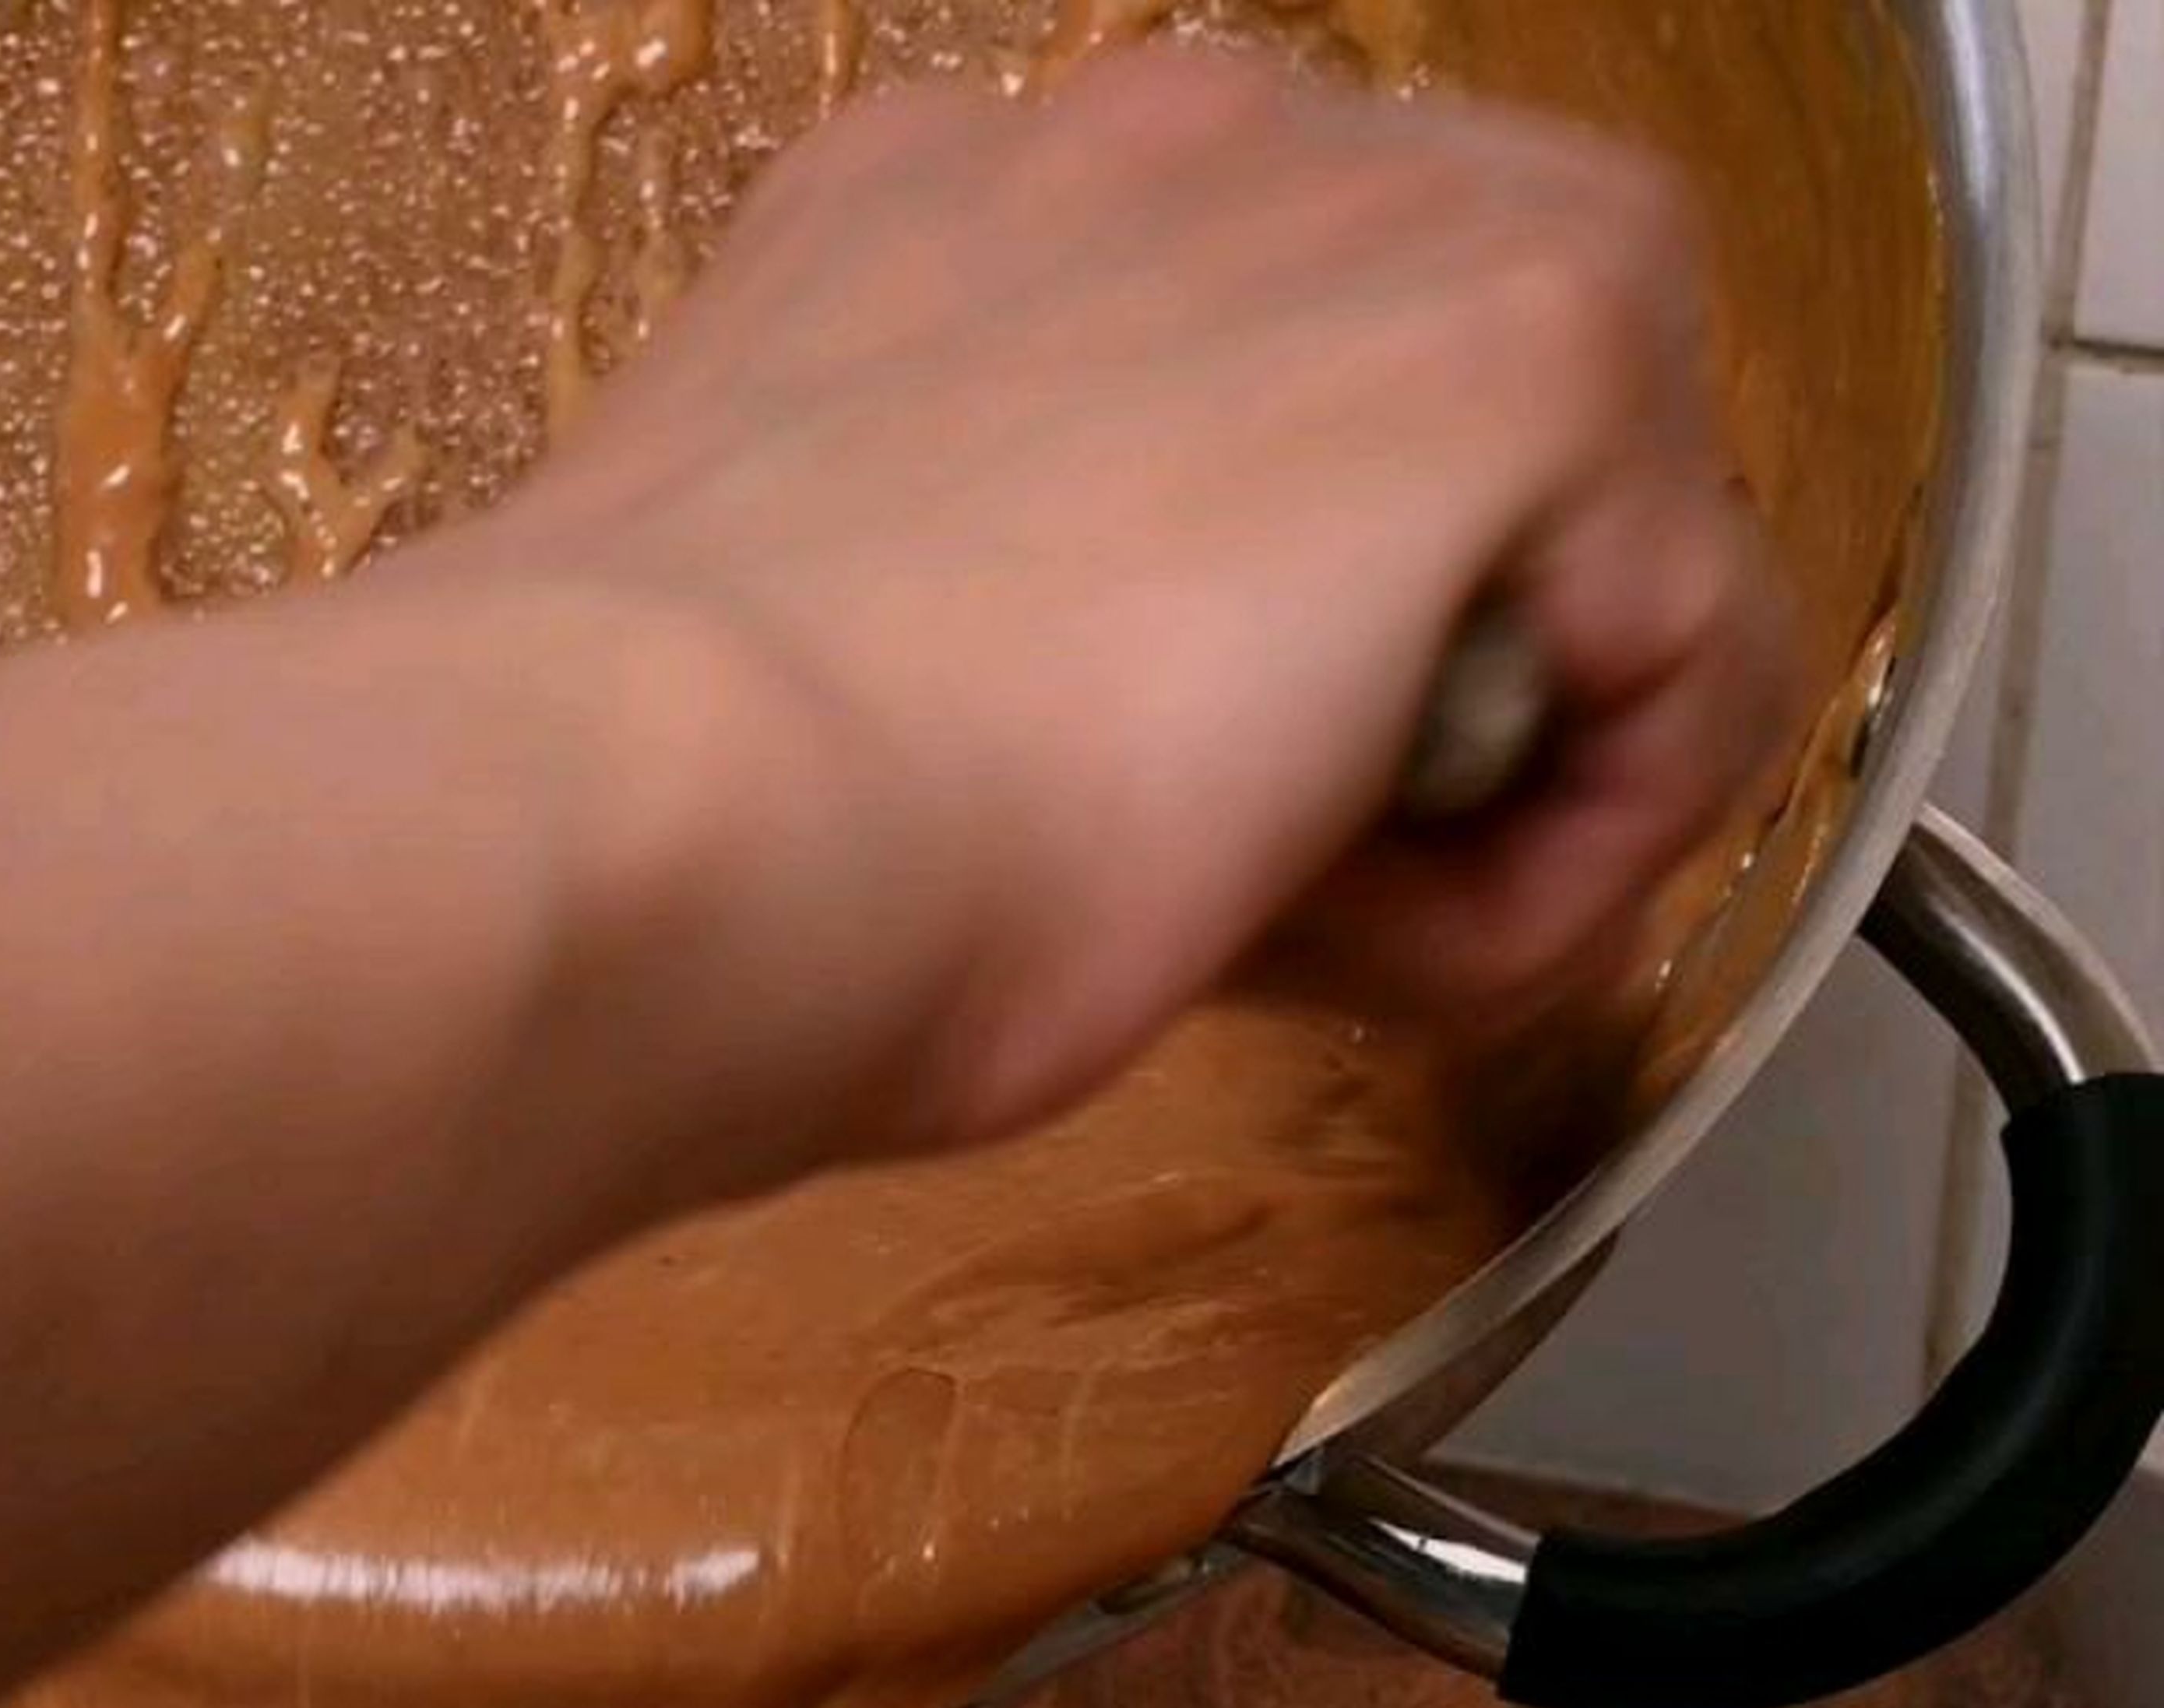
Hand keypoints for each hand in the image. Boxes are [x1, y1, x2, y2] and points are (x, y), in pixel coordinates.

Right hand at [472, 48, 1798, 1156]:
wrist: (647, 822)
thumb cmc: (684, 821)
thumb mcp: (851, 662)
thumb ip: (1024, 614)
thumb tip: (1156, 737)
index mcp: (998, 221)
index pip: (1290, 418)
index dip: (1284, 661)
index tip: (1154, 822)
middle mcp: (1198, 148)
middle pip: (1494, 464)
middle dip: (1432, 698)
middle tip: (1238, 881)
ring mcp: (1371, 209)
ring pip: (1617, 554)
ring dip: (1497, 789)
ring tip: (1289, 917)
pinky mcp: (1526, 341)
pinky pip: (1689, 673)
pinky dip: (1562, 867)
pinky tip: (1355, 931)